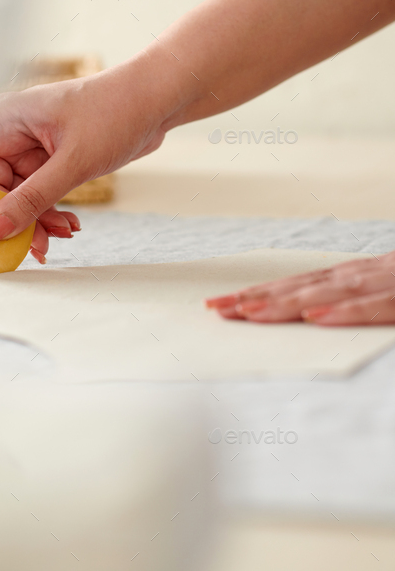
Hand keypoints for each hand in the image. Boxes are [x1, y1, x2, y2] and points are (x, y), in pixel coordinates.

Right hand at [0, 58, 169, 263]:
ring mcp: (33, 147)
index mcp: (7, 118)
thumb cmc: (115, 113)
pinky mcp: (53, 160)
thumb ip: (31, 199)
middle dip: (7, 218)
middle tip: (30, 246)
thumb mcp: (73, 162)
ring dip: (33, 220)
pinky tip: (70, 225)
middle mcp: (13, 132)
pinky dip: (50, 212)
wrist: (157, 100)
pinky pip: (38, 194)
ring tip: (60, 236)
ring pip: (15, 195)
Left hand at [205, 252, 394, 324]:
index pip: (296, 285)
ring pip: (326, 294)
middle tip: (214, 309)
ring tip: (247, 313)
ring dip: (284, 303)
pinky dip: (344, 311)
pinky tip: (315, 317)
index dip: (257, 294)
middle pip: (299, 288)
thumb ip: (355, 298)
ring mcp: (383, 282)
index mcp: (353, 275)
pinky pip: (374, 305)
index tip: (221, 304)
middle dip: (254, 298)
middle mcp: (360, 275)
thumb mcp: (383, 287)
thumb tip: (315, 311)